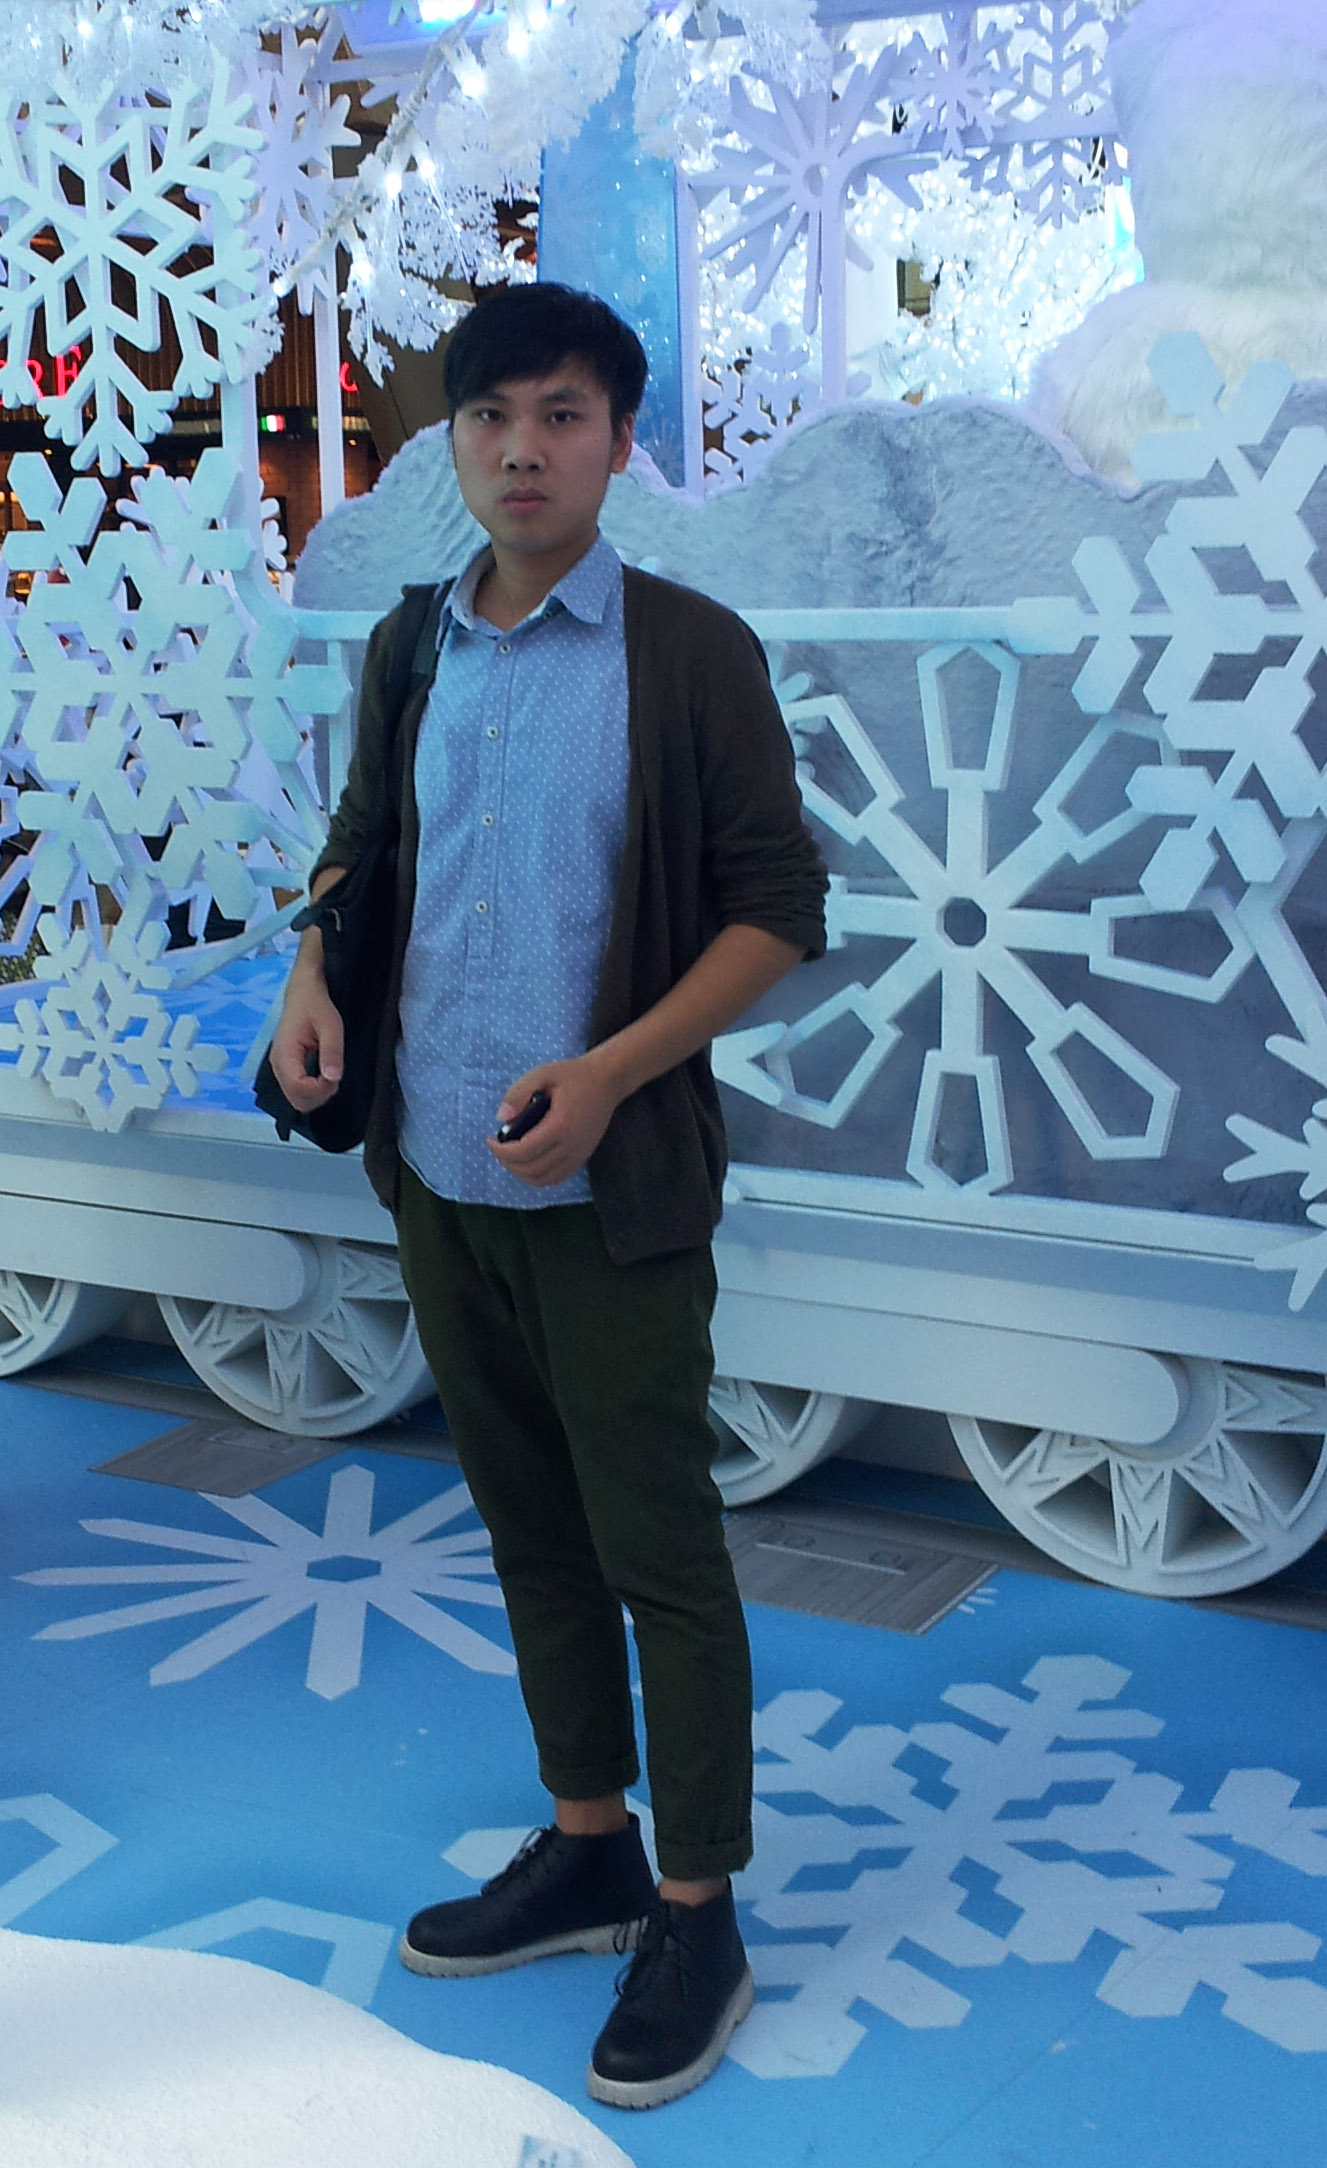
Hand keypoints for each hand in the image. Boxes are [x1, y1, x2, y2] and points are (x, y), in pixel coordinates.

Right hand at [269, 975, 344, 1111]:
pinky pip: (297, 1091)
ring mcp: (280, 1069)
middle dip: (319, 1095)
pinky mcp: (285, 1070)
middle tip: (334, 1077)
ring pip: (296, 1099)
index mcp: (285, 1053)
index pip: (297, 1087)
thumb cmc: (315, 1006)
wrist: (302, 995)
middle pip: (296, 1100)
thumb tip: (333, 1078)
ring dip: (317, 1095)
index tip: (334, 1077)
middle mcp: (278, 1065)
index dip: (319, 1089)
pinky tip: (323, 1077)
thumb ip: (331, 1051)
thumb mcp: (331, 1025)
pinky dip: (312, 1091)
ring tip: (330, 1075)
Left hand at [487, 1053, 620, 1188]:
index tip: (490, 1140)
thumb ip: (518, 1092)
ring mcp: (579, 1155)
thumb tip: (501, 1118)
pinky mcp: (582, 1158)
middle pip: (531, 1169)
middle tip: (498, 1147)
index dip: (501, 1151)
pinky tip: (528, 1161)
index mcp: (560, 1125)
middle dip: (507, 1162)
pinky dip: (537, 1176)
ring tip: (510, 1155)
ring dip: (521, 1172)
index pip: (524, 1151)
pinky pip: (556, 1178)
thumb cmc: (573, 1075)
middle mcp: (571, 1145)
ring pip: (543, 1179)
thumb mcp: (542, 1073)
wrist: (607, 1081)